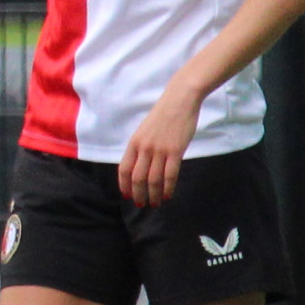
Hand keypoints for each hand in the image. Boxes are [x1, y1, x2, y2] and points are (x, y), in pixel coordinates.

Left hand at [118, 94, 195, 209]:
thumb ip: (142, 146)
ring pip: (153, 179)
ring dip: (153, 195)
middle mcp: (144, 148)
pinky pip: (170, 175)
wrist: (180, 100)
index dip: (124, 185)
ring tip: (155, 203)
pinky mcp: (175, 151)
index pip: (124, 169)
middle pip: (137, 178)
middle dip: (138, 194)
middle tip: (141, 204)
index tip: (126, 195)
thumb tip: (141, 165)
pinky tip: (167, 195)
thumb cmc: (164, 114)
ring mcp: (159, 150)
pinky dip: (167, 188)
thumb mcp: (145, 130)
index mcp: (134, 142)